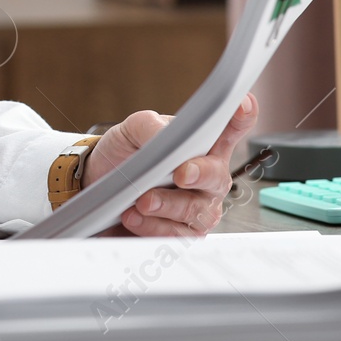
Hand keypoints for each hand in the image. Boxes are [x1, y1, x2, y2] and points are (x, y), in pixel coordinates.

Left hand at [80, 93, 257, 237]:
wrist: (98, 185)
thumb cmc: (125, 153)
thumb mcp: (133, 129)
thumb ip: (152, 126)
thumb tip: (166, 138)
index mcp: (202, 143)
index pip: (231, 127)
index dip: (242, 116)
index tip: (242, 105)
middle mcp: (208, 176)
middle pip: (219, 176)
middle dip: (201, 174)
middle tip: (181, 174)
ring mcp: (200, 207)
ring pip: (197, 211)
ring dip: (167, 205)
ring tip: (142, 200)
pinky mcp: (183, 233)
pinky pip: (177, 235)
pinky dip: (153, 226)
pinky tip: (133, 216)